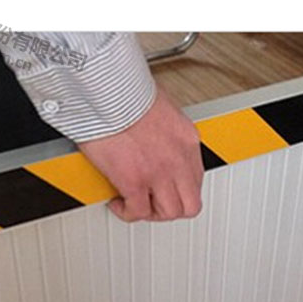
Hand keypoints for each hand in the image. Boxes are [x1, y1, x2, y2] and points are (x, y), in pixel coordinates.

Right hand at [77, 85, 203, 221]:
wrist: (107, 89)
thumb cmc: (125, 90)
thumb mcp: (159, 107)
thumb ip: (162, 129)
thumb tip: (152, 139)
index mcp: (187, 140)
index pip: (196, 179)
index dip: (179, 190)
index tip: (165, 188)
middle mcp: (178, 159)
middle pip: (190, 204)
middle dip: (170, 208)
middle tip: (153, 204)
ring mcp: (158, 173)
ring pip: (168, 212)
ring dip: (151, 212)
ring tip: (135, 204)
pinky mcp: (134, 181)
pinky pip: (137, 211)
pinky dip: (127, 212)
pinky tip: (118, 202)